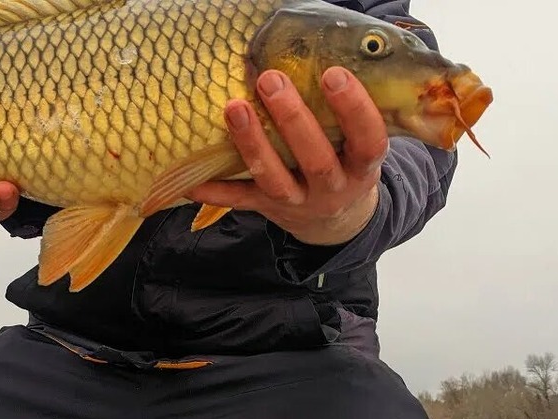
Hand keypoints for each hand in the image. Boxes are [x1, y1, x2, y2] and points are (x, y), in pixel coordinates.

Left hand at [188, 67, 386, 246]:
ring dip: (253, 144)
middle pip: (315, 160)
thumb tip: (320, 57)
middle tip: (271, 80)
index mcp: (360, 168)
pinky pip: (238, 202)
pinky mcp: (267, 209)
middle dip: (292, 120)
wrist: (336, 221)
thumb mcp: (357, 145)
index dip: (354, 110)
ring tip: (235, 108)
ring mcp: (298, 203)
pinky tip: (189, 180)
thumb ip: (345, 116)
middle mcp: (332, 189)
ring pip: (274, 180)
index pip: (368, 142)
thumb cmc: (345, 164)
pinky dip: (213, 191)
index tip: (334, 75)